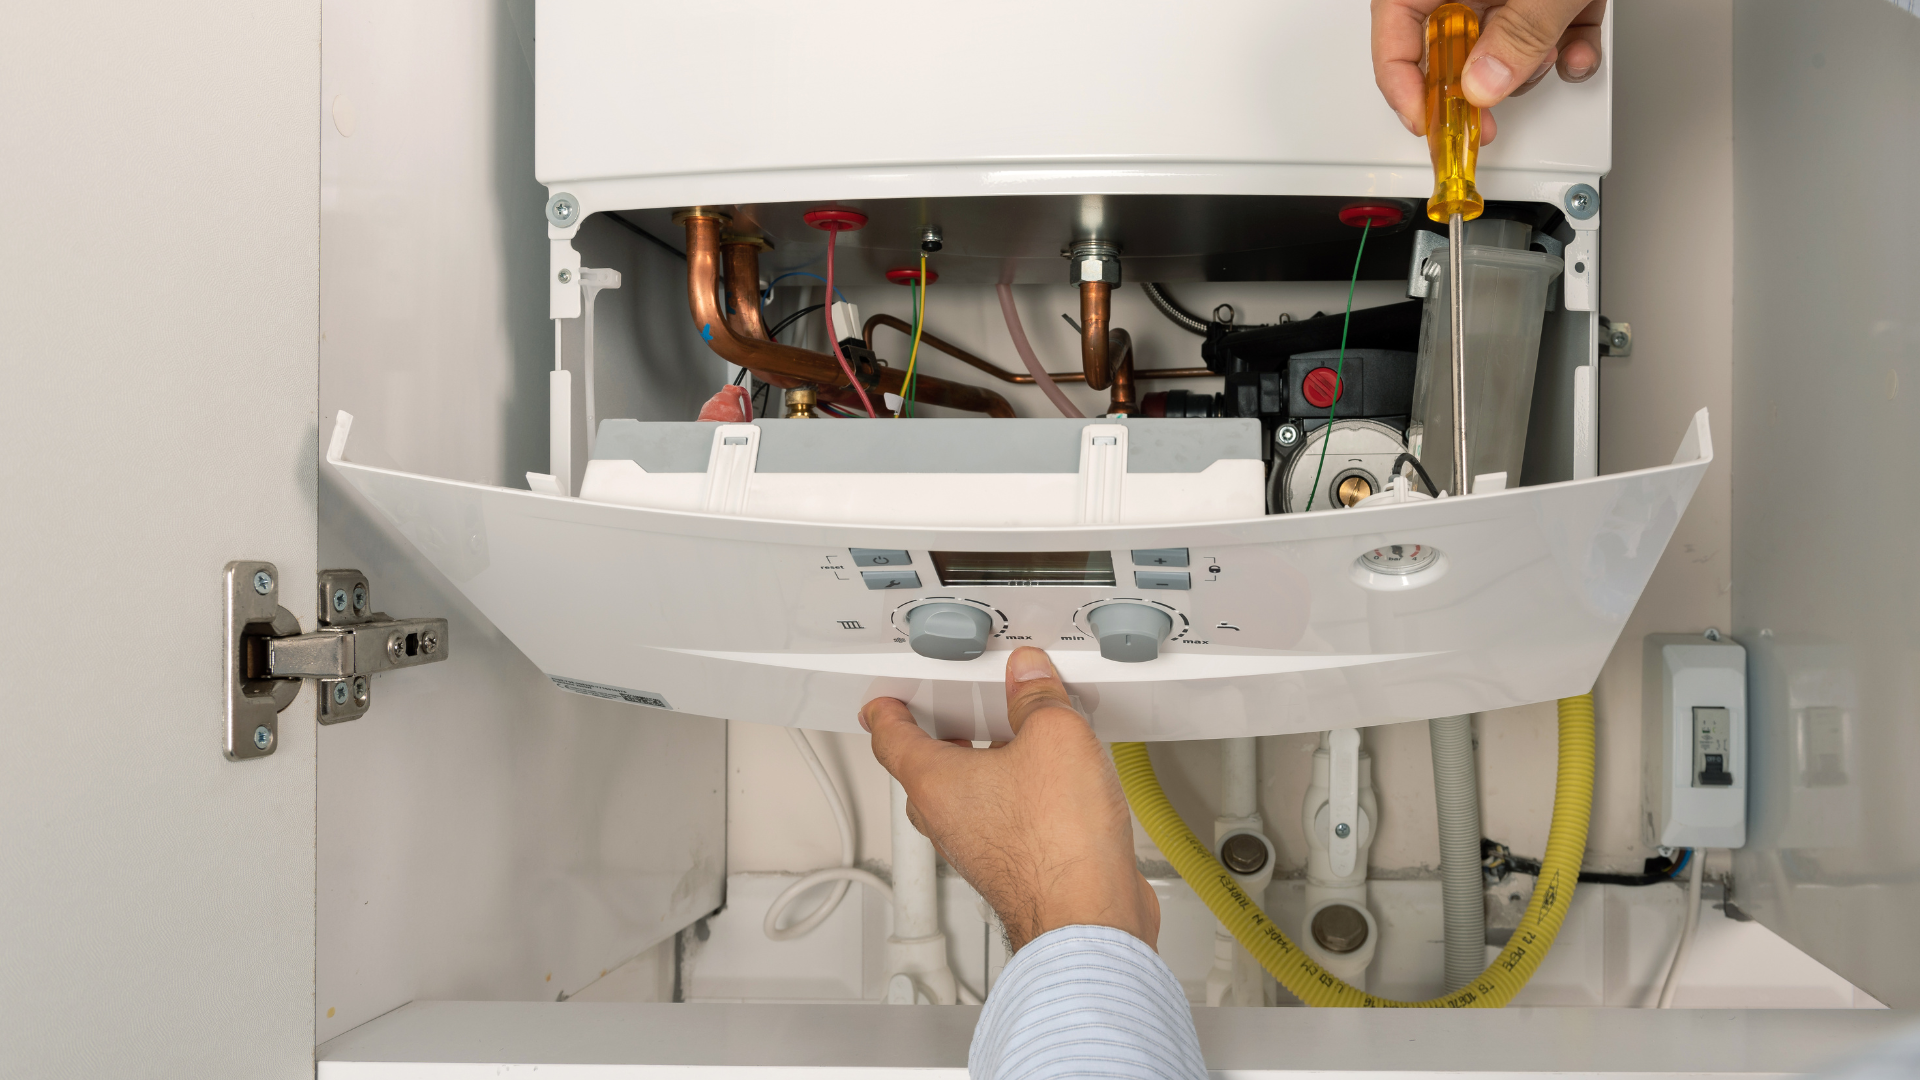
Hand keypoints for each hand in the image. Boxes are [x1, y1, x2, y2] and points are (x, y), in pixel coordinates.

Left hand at [860, 647, 1158, 952]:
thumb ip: (1037, 698)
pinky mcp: (1011, 869)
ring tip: (1011, 741)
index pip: (891, 739)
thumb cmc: (1057, 846)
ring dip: (981, 769)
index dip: (886, 712)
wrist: (1088, 917)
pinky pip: (1001, 822)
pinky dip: (1013, 799)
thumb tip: (1030, 675)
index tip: (883, 702)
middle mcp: (948, 820)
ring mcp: (978, 849)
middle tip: (948, 714)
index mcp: (936, 783)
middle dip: (937, 739)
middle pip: (926, 772)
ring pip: (966, 800)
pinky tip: (1051, 786)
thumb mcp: (1055, 738)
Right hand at [1372, 0, 1606, 143]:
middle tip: (1491, 112)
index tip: (1429, 124)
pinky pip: (1547, 30)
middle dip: (1481, 80)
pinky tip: (1579, 49)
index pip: (1393, 37)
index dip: (1405, 89)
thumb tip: (1483, 86)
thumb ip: (1515, 34)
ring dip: (1532, 64)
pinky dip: (1568, 47)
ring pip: (1502, 44)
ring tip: (1555, 53)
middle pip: (1450, 46)